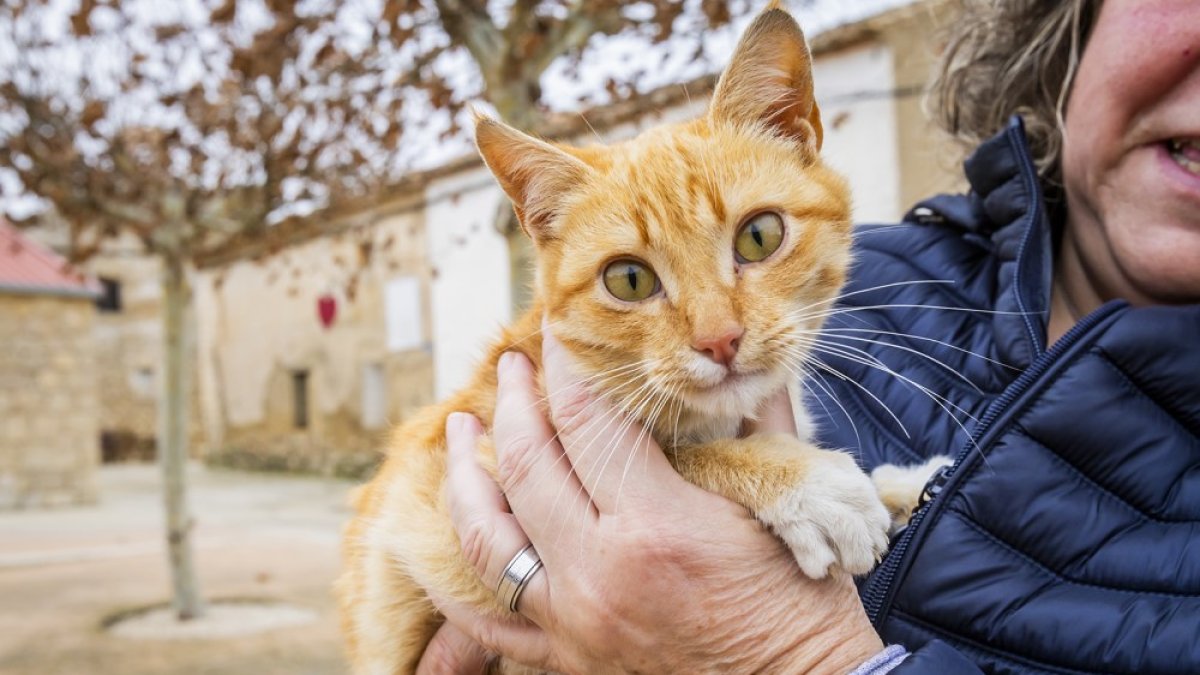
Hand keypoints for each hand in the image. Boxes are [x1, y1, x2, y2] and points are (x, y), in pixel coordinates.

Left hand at [419, 327, 882, 673]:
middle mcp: (599, 571)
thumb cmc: (804, 610)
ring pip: (487, 537)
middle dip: (513, 402)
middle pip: (528, 465)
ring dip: (466, 476)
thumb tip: (750, 368)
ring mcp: (574, 621)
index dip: (568, 365)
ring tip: (461, 431)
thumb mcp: (784, 512)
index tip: (558, 331)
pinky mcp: (567, 661)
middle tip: (512, 367)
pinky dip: (456, 581)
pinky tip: (446, 539)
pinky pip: (488, 622)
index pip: (588, 422)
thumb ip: (760, 430)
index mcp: (657, 525)